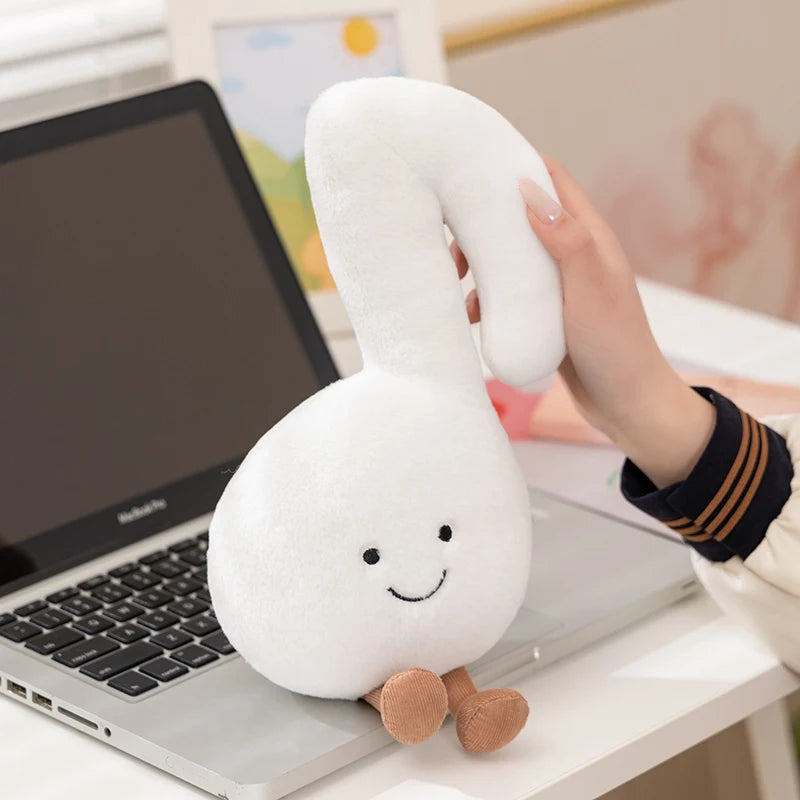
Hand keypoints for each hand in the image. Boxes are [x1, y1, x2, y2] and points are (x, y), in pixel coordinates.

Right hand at [451, 158, 715, 487]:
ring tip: (457, 282)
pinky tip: (472, 315)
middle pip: (521, 217)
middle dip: (485, 223)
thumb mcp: (589, 288)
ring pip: (510, 258)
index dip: (516, 164)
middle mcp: (572, 253)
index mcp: (589, 236)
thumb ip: (566, 238)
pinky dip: (487, 298)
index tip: (474, 169)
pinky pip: (509, 294)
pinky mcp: (545, 314)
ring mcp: (557, 285)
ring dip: (481, 264)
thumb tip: (527, 188)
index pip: (551, 180)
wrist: (625, 403)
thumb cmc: (614, 345)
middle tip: (455, 244)